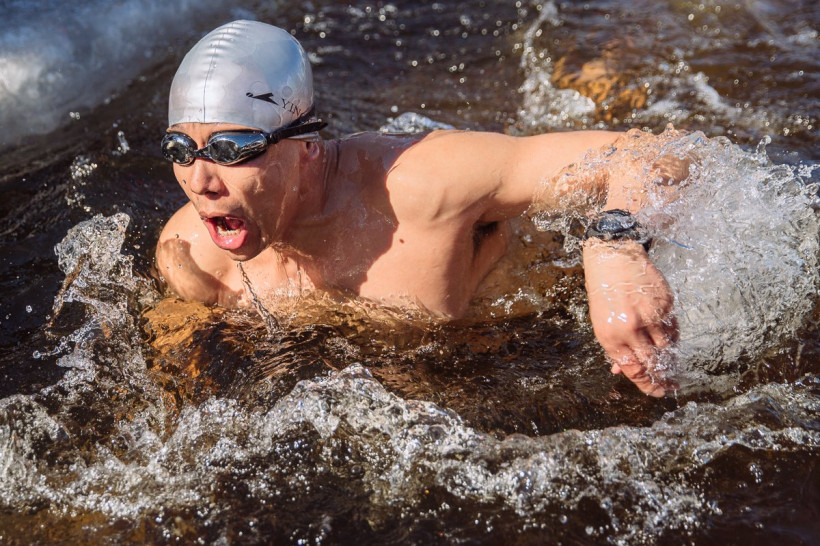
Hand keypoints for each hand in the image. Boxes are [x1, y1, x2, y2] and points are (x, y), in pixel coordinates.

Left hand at [582, 239, 677, 395]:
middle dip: (662, 379)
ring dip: (670, 361)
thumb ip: (614, 348)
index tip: (655, 391)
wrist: (614, 258)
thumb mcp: (600, 322)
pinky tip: (669, 343)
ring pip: (667, 349)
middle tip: (670, 386)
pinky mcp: (666, 305)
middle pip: (653, 364)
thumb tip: (621, 370)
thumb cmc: (604, 291)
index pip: (633, 369)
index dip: (646, 384)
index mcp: (610, 335)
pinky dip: (672, 340)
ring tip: (671, 366)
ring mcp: (650, 316)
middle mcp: (630, 329)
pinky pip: (673, 331)